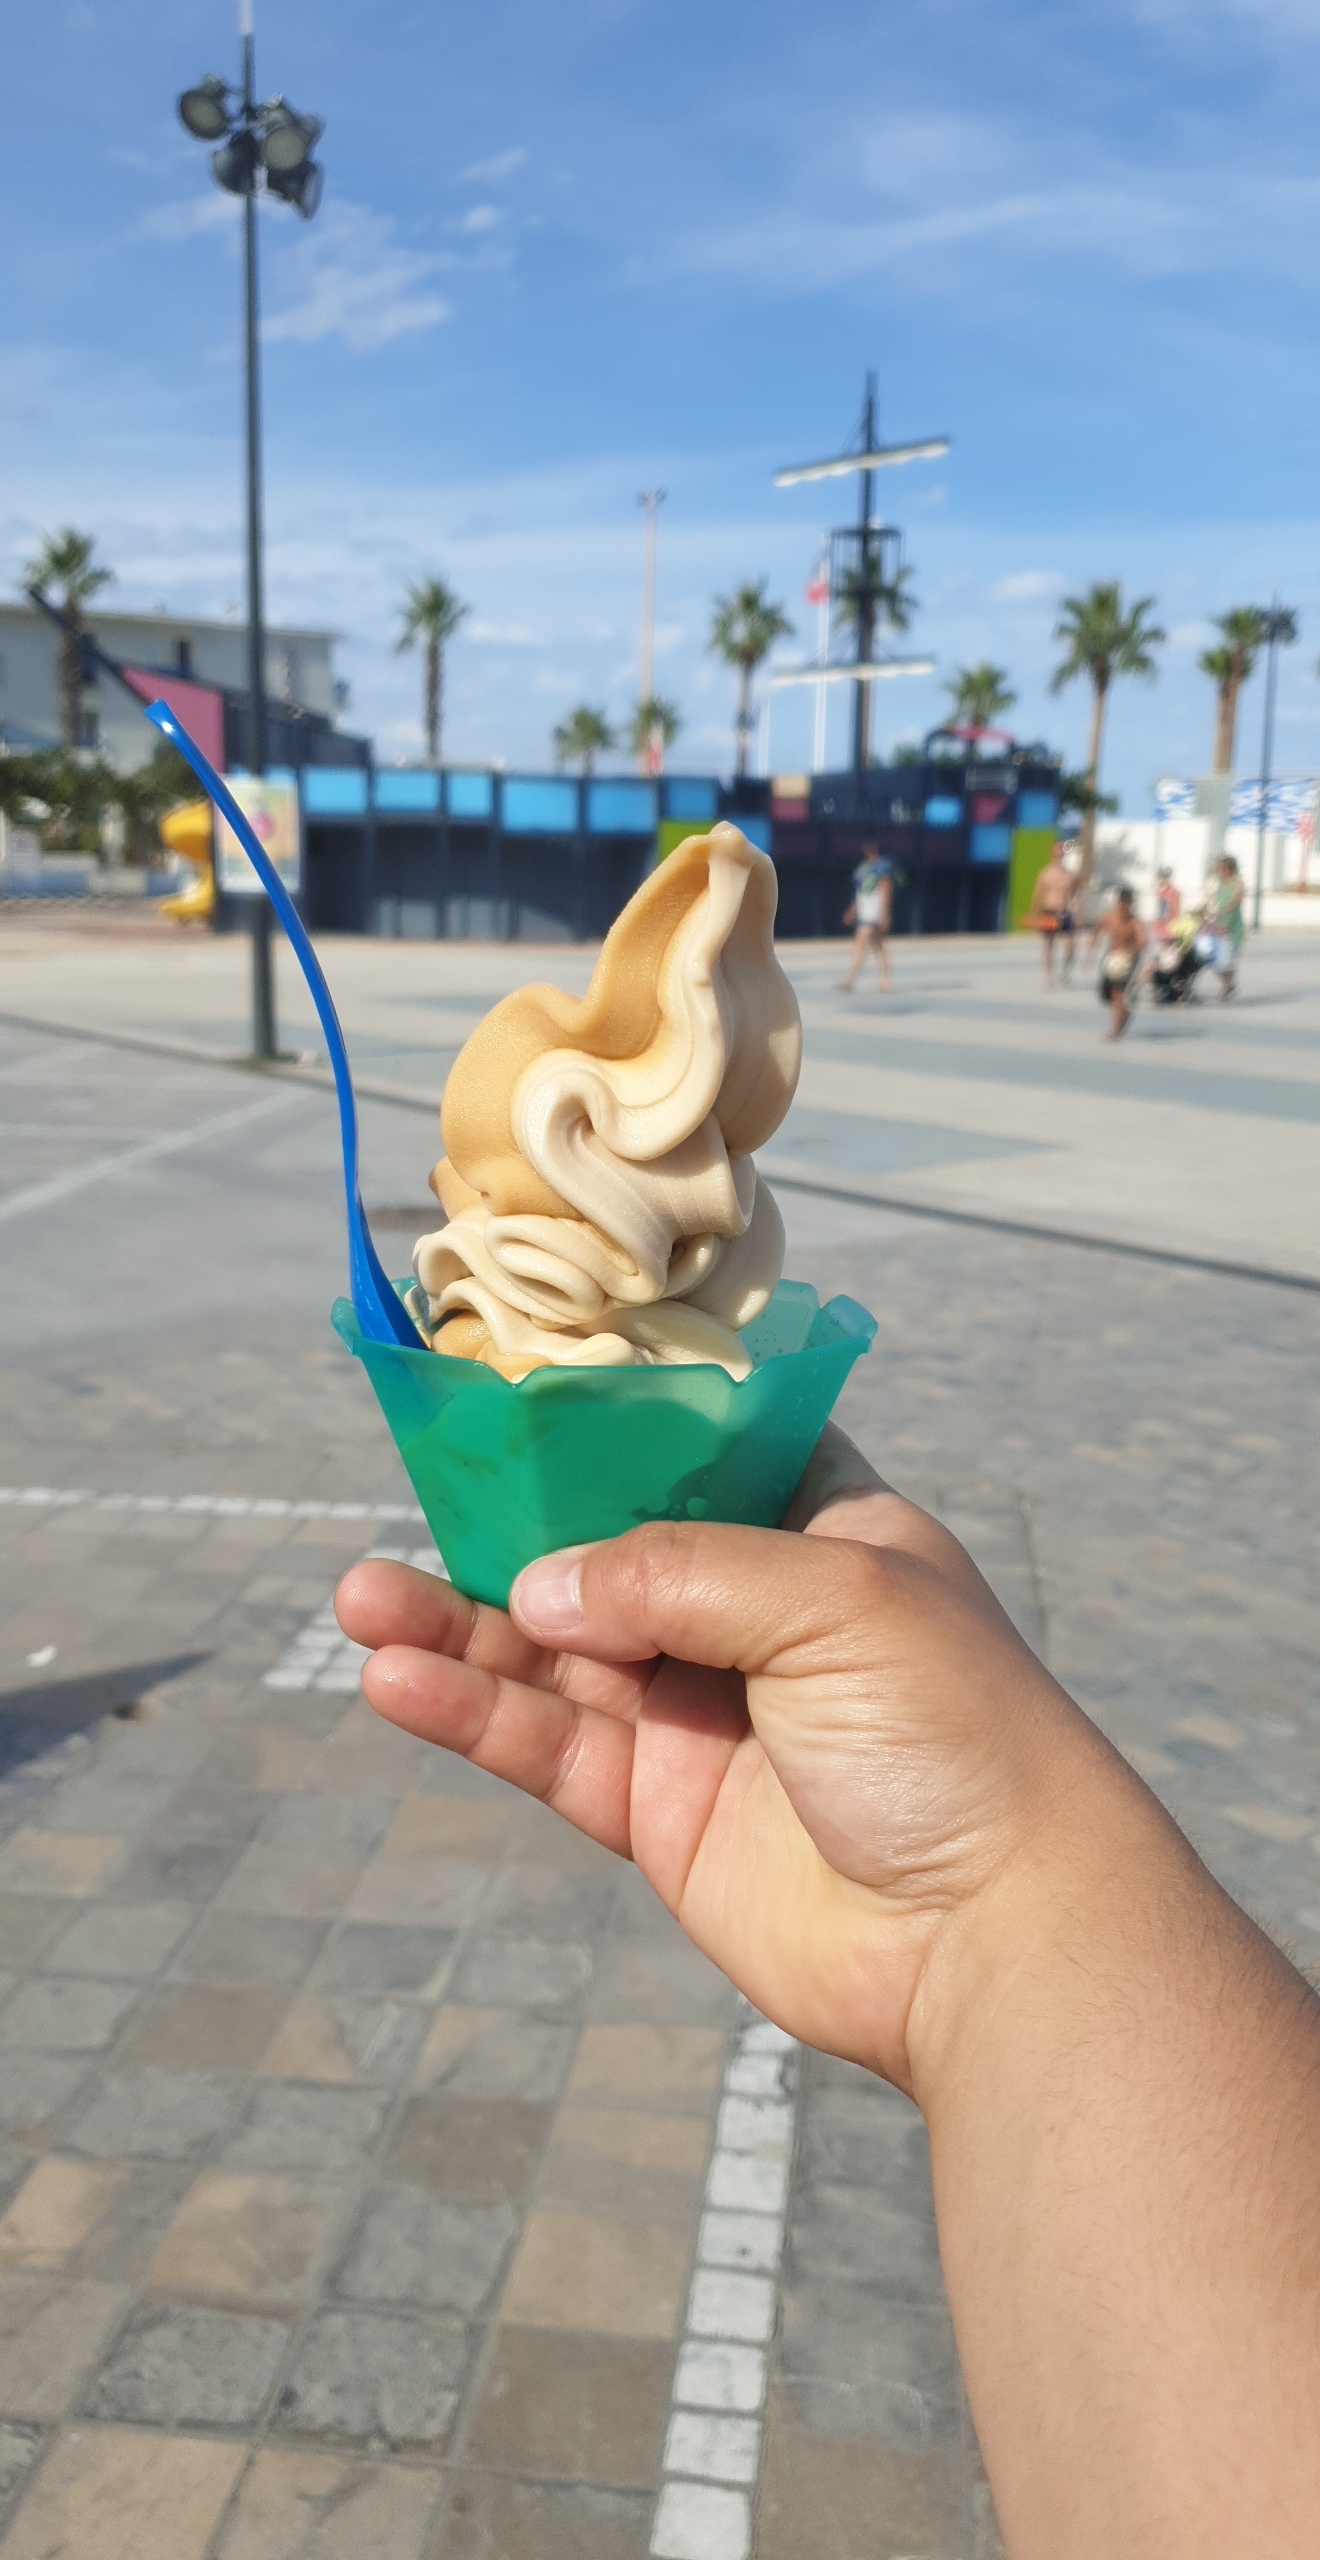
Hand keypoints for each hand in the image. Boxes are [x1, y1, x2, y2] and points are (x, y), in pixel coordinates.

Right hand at [334, 1427, 1131, 2093]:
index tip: (509, 1392)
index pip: (704, 1450)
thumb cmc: (954, 1734)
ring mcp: (703, 1713)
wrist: (994, 1936)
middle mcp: (755, 1614)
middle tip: (405, 1505)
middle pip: (604, 1551)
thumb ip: (673, 1572)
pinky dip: (475, 1714)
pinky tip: (399, 1682)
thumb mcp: (831, 1599)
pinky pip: (551, 1748)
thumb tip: (535, 1585)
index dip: (614, 1425)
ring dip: (456, 1627)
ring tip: (358, 1600)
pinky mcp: (661, 1812)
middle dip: (504, 1531)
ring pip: (555, 1654)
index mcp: (824, 1531)